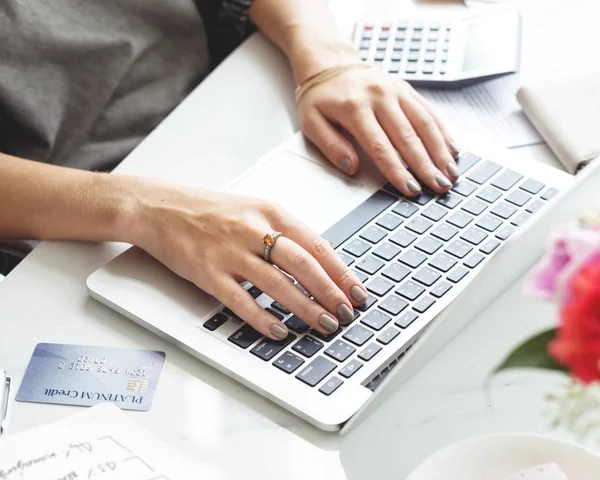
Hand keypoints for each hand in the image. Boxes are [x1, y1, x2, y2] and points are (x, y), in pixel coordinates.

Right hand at [128, 180, 368, 340]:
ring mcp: (230, 252)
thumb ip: (285, 232)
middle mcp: (253, 230)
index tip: (357, 291)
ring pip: (277, 285)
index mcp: (270, 211)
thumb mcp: (254, 209)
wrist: (160, 208)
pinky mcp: (208, 273)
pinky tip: (279, 331)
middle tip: (346, 313)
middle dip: (330, 292)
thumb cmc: (210, 210)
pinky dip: (263, 318)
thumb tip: (320, 263)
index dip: (341, 272)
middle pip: (303, 264)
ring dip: (305, 308)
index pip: (317, 244)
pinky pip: (241, 300)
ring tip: (324, 325)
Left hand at [297, 66, 459, 195]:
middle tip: (439, 187)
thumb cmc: (320, 98)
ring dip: (440, 151)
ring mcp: (396, 91)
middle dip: (426, 165)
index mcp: (355, 108)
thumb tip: (351, 167)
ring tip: (451, 174)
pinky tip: (453, 150)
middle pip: (408, 137)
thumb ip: (330, 146)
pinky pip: (428, 111)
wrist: (330, 64)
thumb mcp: (311, 123)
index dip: (397, 170)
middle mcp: (380, 97)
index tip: (410, 189)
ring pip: (424, 123)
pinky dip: (443, 132)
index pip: (380, 146)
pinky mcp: (407, 89)